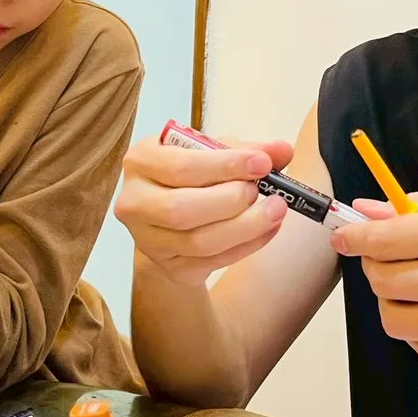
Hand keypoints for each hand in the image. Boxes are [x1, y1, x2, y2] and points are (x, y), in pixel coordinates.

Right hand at [115, 133, 294, 285]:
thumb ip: (247, 149)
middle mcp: (135, 203)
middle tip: (264, 191)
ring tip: (275, 210)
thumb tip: (282, 150)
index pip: (180, 166)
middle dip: (230, 202)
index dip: (225, 165)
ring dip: (245, 228)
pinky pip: (211, 262)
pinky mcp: (170, 267)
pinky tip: (268, 229)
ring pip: (197, 242)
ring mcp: (148, 240)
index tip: (263, 163)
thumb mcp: (213, 151)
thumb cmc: (192, 174)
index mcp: (141, 162)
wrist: (171, 214)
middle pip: (181, 210)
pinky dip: (246, 246)